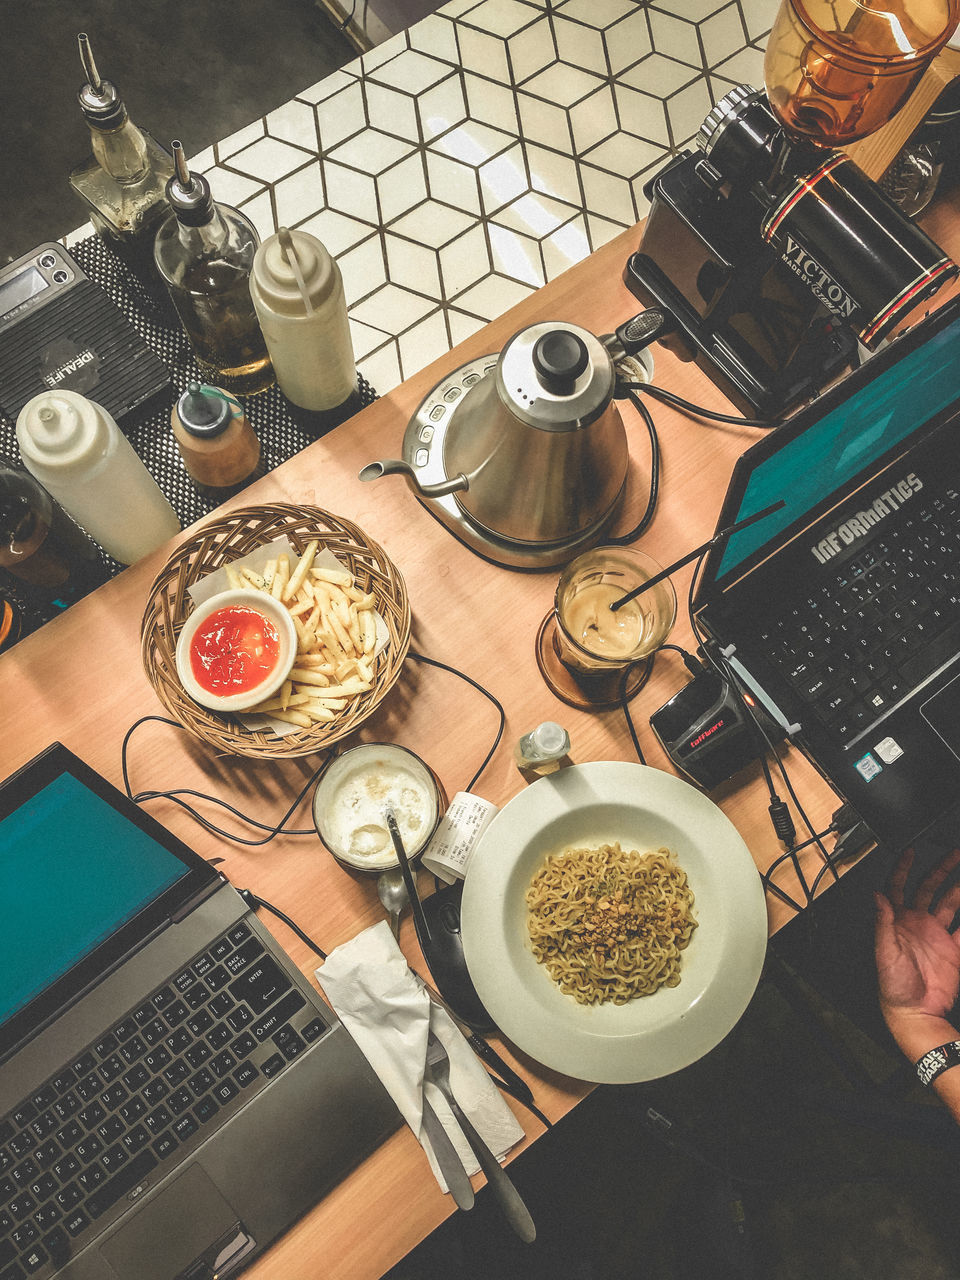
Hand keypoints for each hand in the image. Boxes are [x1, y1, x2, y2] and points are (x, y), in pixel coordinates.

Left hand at [875, 847, 959, 1020]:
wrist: (915, 1011)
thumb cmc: (893, 986)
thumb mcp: (884, 952)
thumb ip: (883, 922)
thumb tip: (877, 895)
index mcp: (897, 921)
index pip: (898, 886)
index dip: (903, 868)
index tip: (910, 852)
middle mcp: (916, 923)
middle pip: (928, 887)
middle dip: (940, 868)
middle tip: (953, 853)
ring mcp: (935, 934)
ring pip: (949, 902)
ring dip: (958, 887)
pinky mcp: (951, 949)